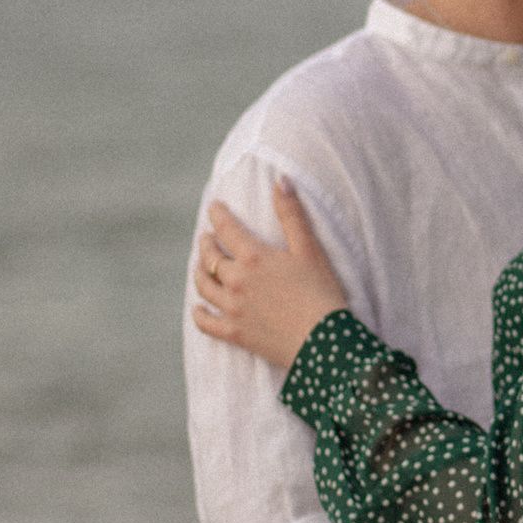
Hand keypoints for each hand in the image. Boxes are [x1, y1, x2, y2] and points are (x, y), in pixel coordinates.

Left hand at [191, 182, 349, 370]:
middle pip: (210, 257)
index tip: (214, 207)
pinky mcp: (235, 333)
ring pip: (204, 286)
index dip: (218, 215)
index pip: (226, 229)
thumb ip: (292, 215)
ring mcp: (232, 309)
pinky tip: (198, 307)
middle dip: (206, 243)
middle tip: (208, 237)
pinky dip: (199, 313)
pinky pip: (205, 323)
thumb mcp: (310, 249)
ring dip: (200, 272)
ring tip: (202, 266)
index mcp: (254, 258)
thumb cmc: (322, 293)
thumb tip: (280, 180)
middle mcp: (236, 281)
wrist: (324, 342)